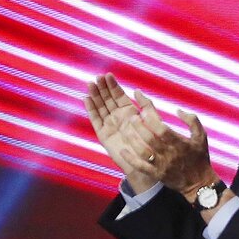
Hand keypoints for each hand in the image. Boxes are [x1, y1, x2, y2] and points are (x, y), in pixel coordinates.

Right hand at [84, 74, 155, 190]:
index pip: (119, 96)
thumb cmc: (150, 144)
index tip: (108, 75)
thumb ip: (146, 106)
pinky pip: (95, 120)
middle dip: (102, 88)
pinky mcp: (103, 134)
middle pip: (107, 99)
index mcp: (129, 112)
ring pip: (100, 107)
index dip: (113, 86)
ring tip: (90, 84)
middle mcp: (118, 117)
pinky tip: (86, 99)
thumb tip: (137, 90)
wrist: (143, 163)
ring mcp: (109, 125)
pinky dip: (91, 110)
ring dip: (95, 96)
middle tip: (97, 77)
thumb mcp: (152, 121)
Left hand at [116, 89, 216, 197]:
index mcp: (179, 143)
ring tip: (125, 130)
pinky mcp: (156, 174)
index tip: (143, 111)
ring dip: (133, 141)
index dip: (152, 120)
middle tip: (132, 118)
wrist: (199, 183)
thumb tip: (178, 110)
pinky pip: (141, 167)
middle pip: (150, 139)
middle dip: (139, 127)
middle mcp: (169, 154)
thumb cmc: (199, 157)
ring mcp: (161, 165)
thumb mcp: (202, 136)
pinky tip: (122, 151)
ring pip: (143, 152)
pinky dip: (131, 159)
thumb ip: (192, 121)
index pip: (163, 129)